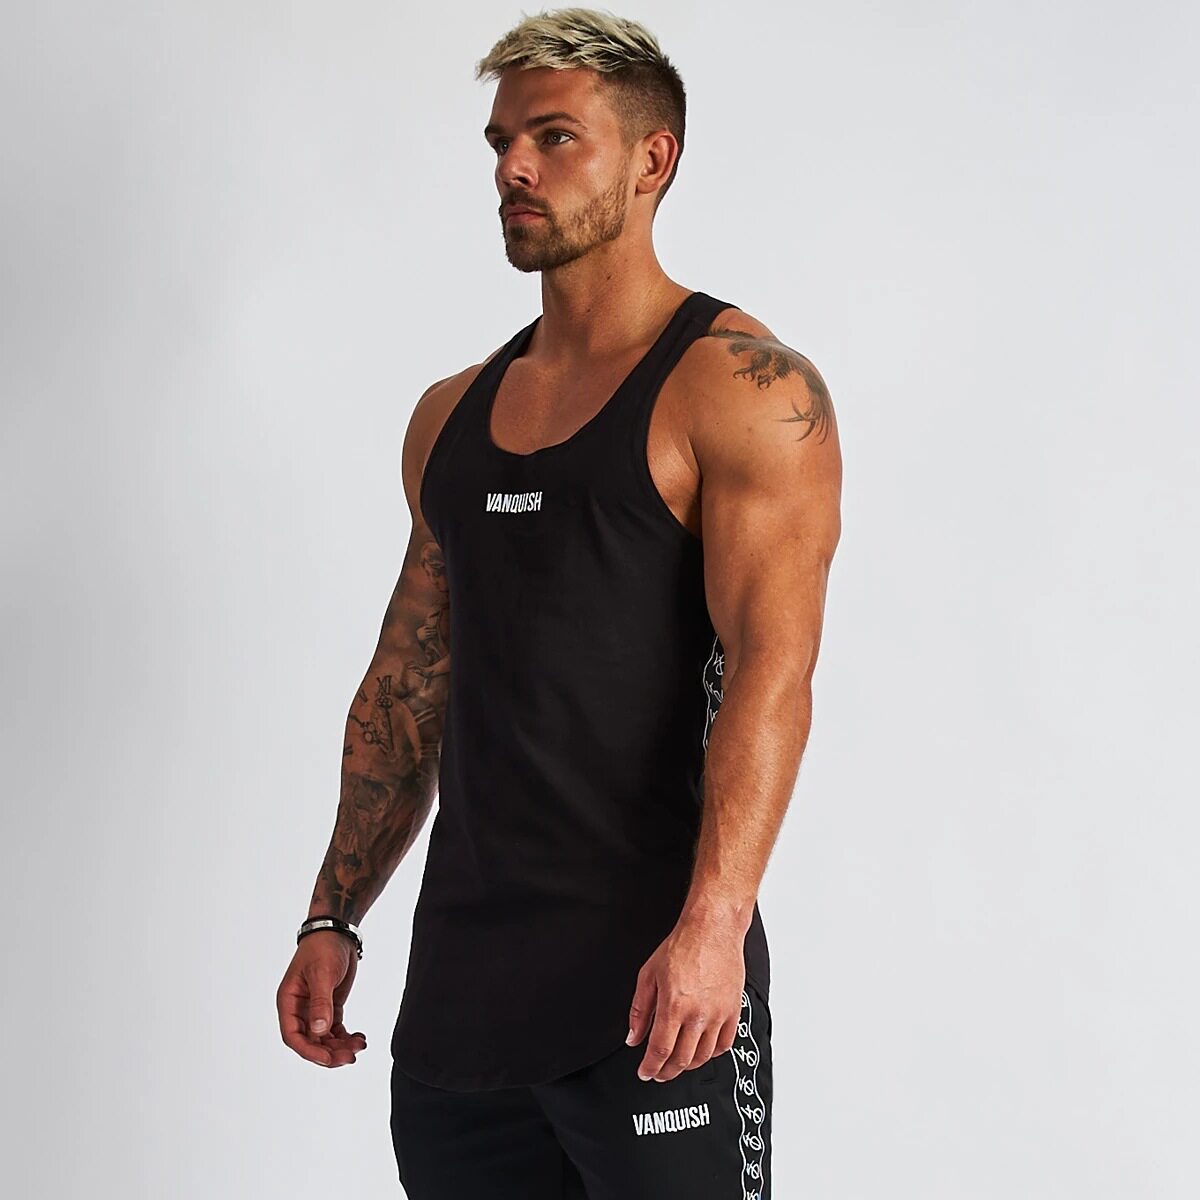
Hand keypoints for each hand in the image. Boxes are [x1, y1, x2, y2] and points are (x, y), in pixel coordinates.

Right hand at [276, 931, 367, 1066]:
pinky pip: (335, 1030)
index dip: (309, 1051)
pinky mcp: (329, 1007)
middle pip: (310, 1041)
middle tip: (349, 1057)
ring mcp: (315, 1009)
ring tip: (359, 1046)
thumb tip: (319, 1031)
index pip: (293, 1036)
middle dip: (329, 1052)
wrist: (337, 933)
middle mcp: (300, 1009)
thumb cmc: (322, 948)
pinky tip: (359, 1038)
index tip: (329, 1058)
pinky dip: (346, 1037)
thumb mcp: (322, 974)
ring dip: (340, 1046)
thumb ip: (320, 1002)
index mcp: (289, 1002)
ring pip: (324, 1039)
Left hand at [626, 910, 745, 1082]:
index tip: (645, 1072)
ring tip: (678, 1063)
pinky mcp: (733, 1011)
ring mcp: (718, 1014)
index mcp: (674, 1005)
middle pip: (682, 1059)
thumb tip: (633, 1037)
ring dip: (688, 1065)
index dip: (651, 1067)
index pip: (660, 1050)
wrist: (712, 930)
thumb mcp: (649, 975)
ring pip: (703, 1056)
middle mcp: (698, 1014)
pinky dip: (712, 1054)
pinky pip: (724, 1044)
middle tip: (659, 1072)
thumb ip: (639, 1010)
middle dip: (667, 1071)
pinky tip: (702, 1051)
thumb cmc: (682, 947)